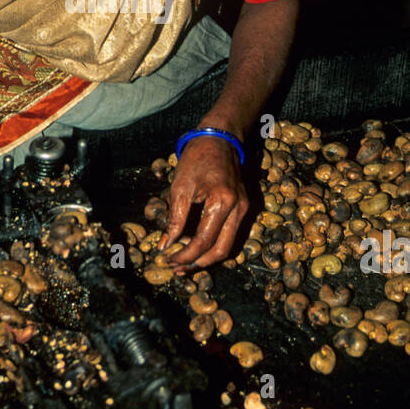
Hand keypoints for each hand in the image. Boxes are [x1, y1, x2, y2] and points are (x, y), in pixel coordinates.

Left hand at [160, 136, 248, 269]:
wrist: (219, 139)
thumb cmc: (197, 159)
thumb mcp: (180, 188)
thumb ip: (174, 220)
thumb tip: (164, 246)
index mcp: (222, 202)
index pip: (203, 241)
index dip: (184, 255)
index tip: (168, 259)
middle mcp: (239, 209)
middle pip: (222, 250)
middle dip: (198, 263)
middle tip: (177, 268)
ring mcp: (244, 209)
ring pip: (229, 246)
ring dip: (207, 258)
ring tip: (185, 263)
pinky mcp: (244, 208)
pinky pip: (231, 234)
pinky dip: (214, 245)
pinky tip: (196, 247)